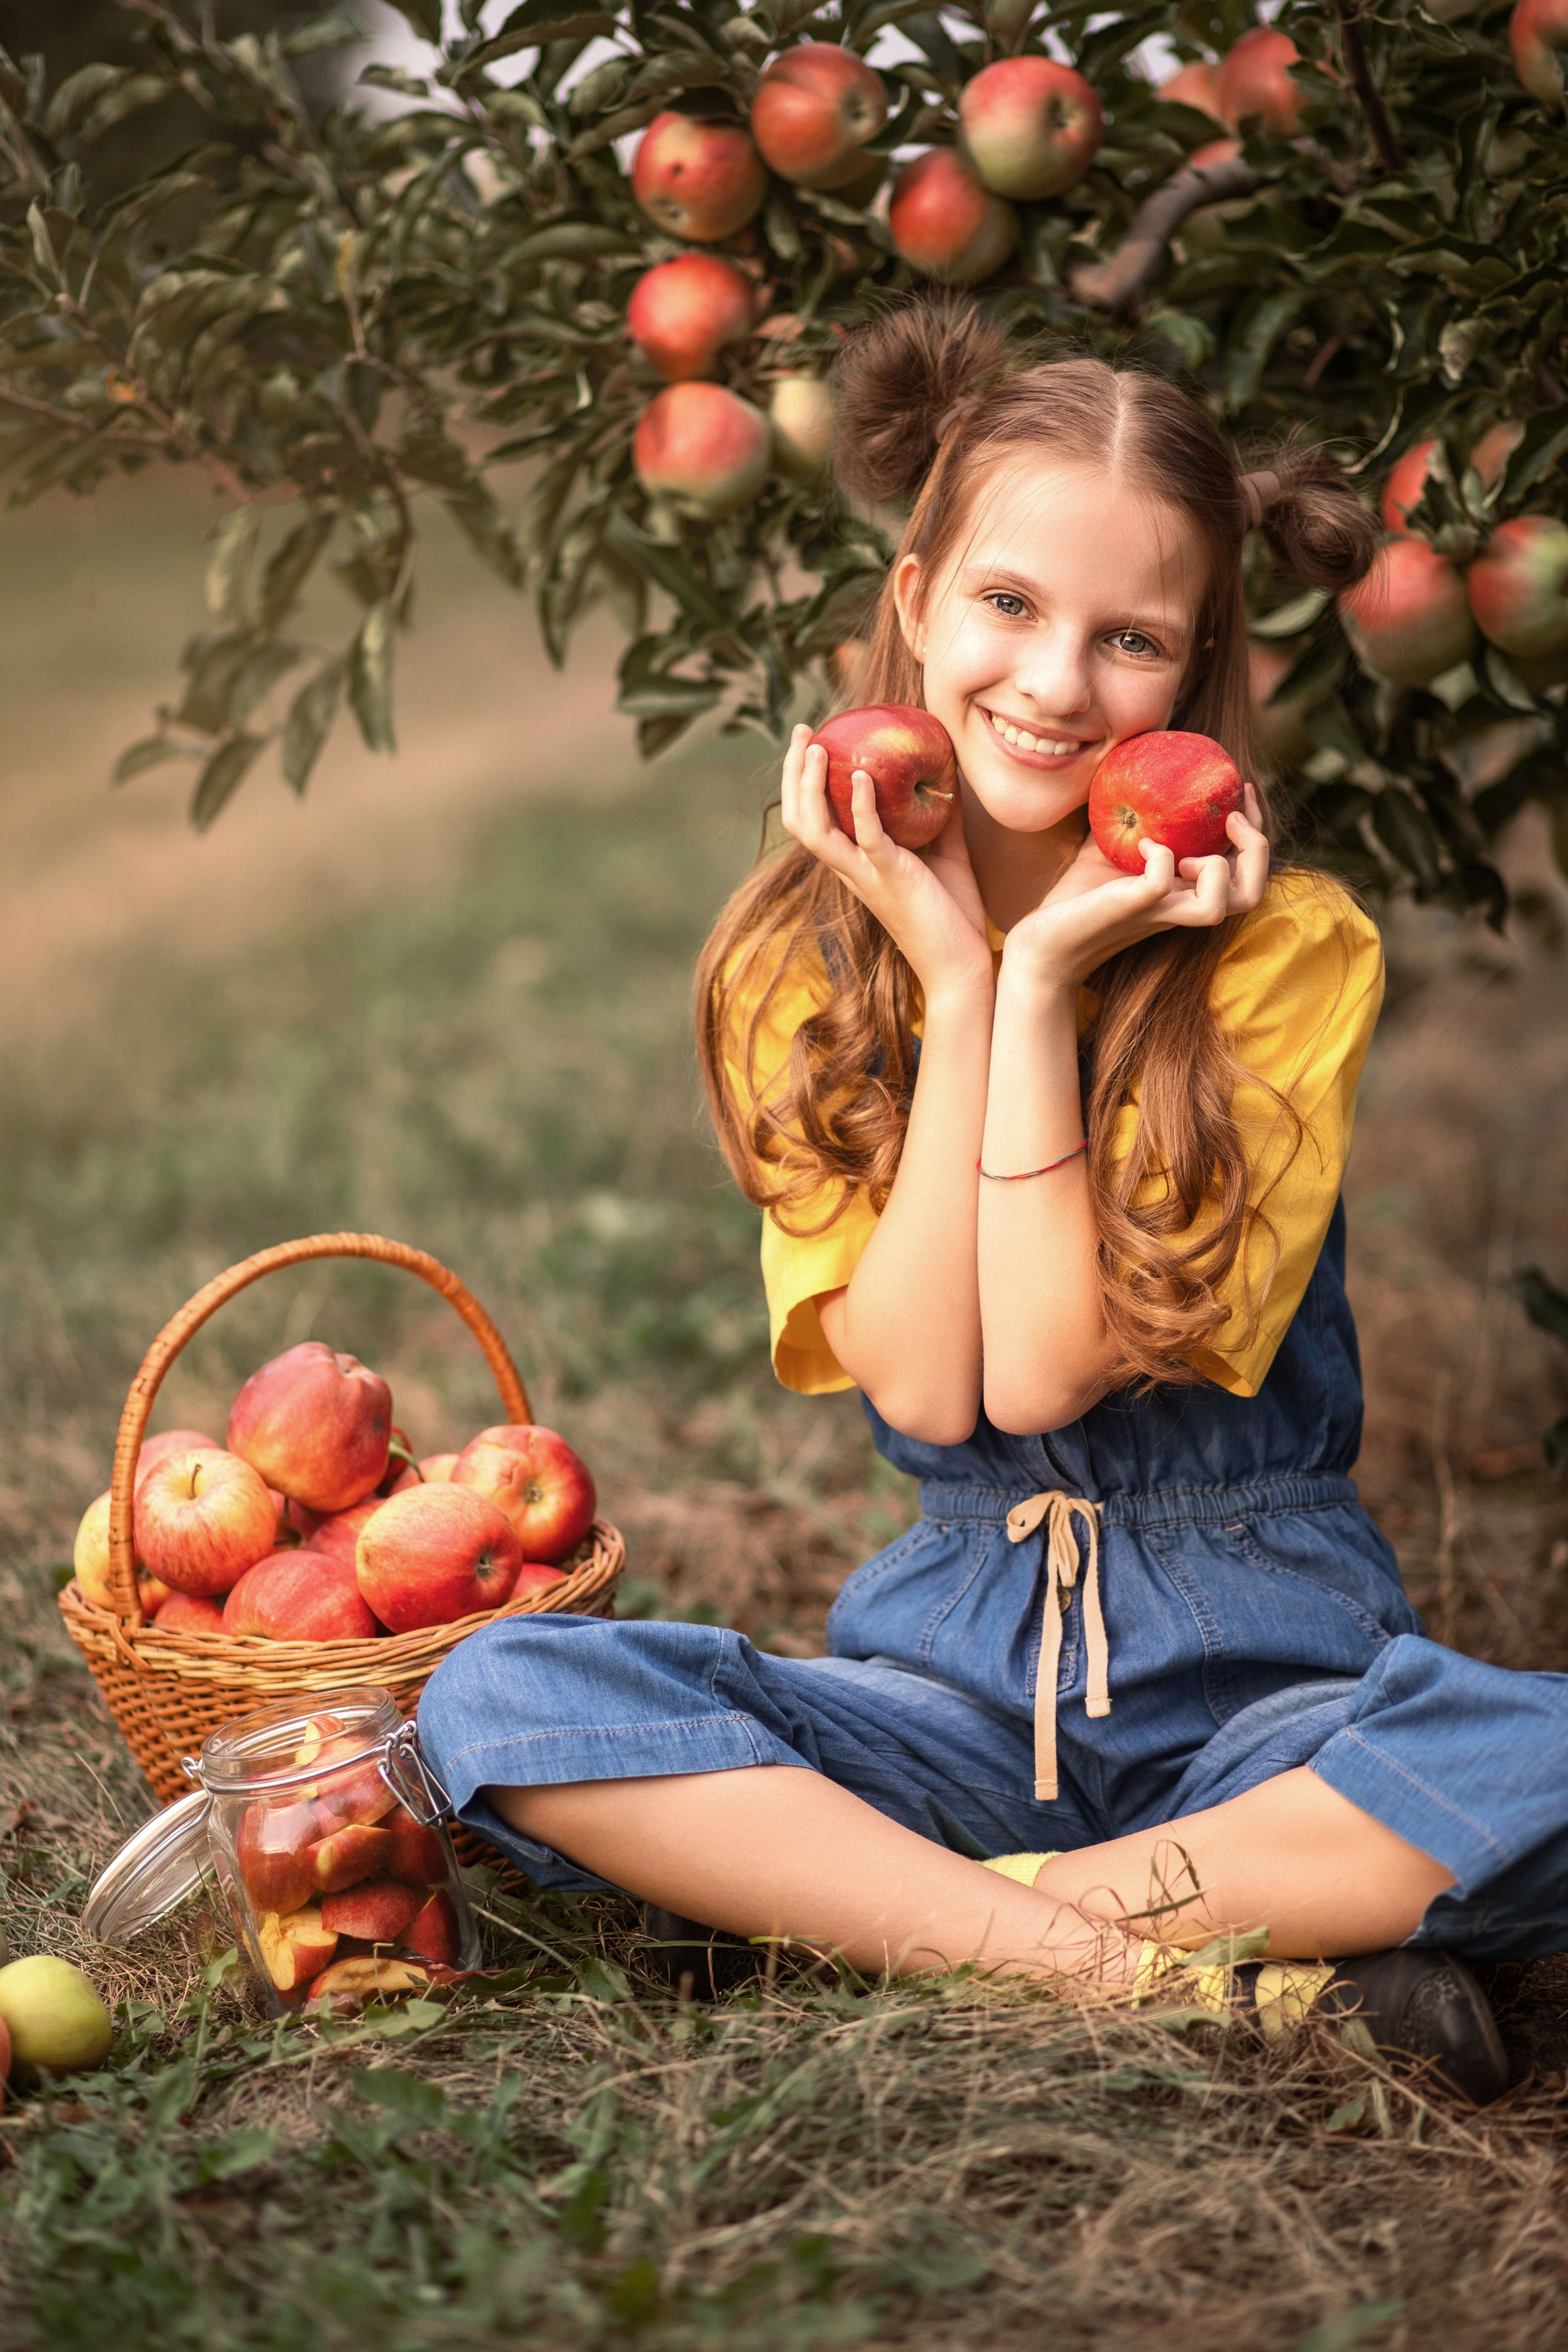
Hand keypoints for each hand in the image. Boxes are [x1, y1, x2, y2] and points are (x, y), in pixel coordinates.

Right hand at [779, 723, 993, 1000]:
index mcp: (856, 862)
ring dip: (811, 785)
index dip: (803, 781)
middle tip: (803, 731)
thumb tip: (948, 771)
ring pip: (815, 829)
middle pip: (799, 818)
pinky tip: (865, 775)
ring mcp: (866, 875)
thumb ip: (941, 815)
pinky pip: (867, 839)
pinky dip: (862, 805)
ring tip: (818, 747)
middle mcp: (851, 868)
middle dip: (794, 772)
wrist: (964, 964)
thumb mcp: (946, 851)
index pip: (813, 818)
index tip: (813, 740)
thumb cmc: (953, 913)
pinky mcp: (891, 880)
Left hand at [1001, 783, 1271, 995]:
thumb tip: (1144, 772)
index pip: (1245, 871)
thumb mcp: (1115, 851)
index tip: (1240, 787)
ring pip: (1223, 906)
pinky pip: (1160, 884)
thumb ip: (1138, 820)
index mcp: (1186, 894)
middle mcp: (1179, 907)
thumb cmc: (1078, 900)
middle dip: (1256, 847)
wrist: (1042, 944)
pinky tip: (1141, 845)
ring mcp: (1157, 912)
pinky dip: (1159, 857)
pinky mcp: (1129, 909)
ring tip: (1189, 852)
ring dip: (1219, 868)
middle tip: (1232, 812)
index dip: (1256, 829)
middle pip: (1251, 894)